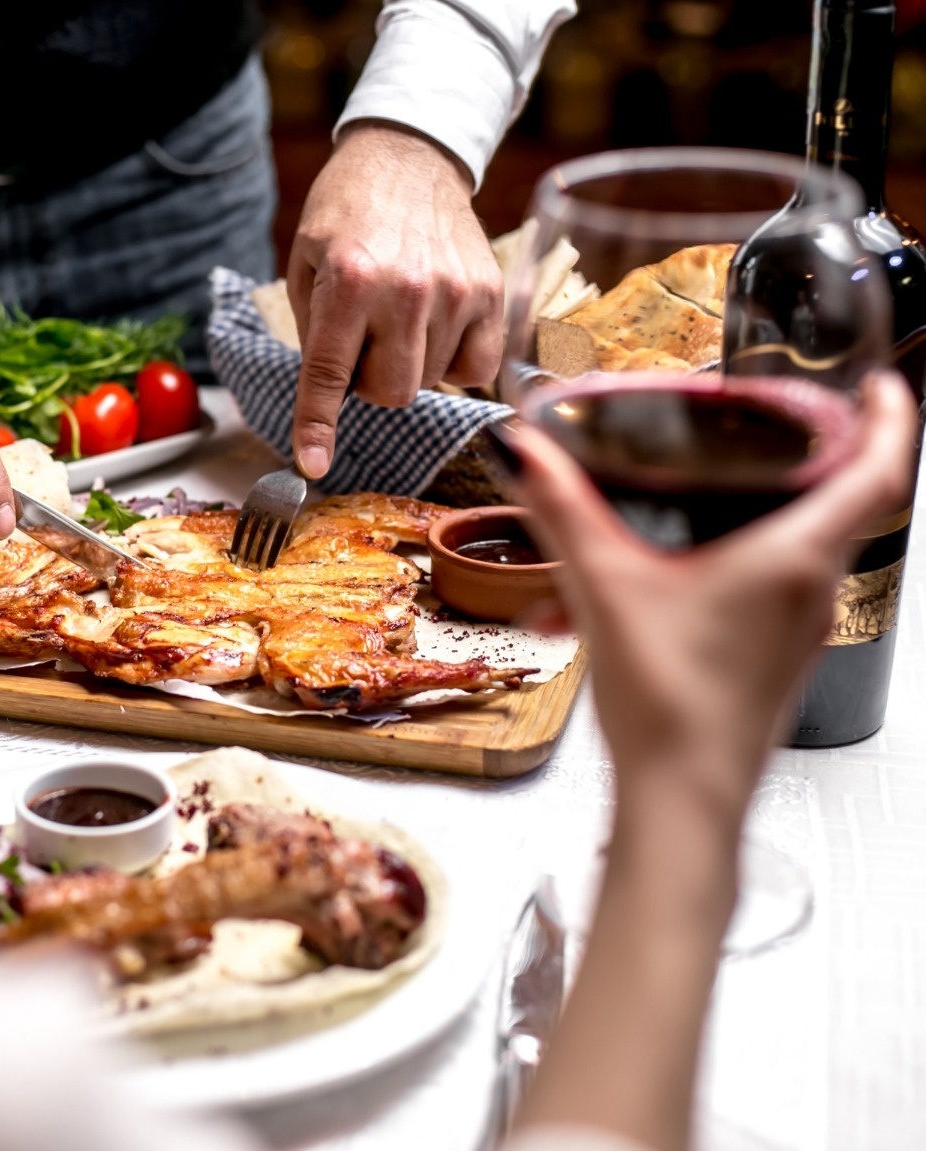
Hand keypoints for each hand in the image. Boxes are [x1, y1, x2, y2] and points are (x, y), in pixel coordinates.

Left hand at [286, 121, 502, 477]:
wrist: (409, 156)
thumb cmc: (347, 213)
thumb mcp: (306, 264)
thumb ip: (314, 334)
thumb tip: (329, 403)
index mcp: (348, 282)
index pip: (329, 374)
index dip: (317, 427)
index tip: (313, 465)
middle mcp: (405, 290)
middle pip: (390, 394)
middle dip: (368, 381)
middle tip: (362, 341)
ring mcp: (455, 293)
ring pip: (429, 383)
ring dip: (408, 364)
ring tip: (398, 316)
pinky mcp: (491, 294)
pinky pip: (475, 370)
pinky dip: (453, 362)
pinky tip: (437, 327)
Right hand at [504, 372, 915, 837]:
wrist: (684, 802)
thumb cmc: (673, 708)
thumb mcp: (604, 586)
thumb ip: (563, 511)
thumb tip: (526, 454)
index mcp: (796, 556)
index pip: (881, 466)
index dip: (890, 414)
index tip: (881, 383)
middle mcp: (811, 590)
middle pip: (827, 503)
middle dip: (782, 466)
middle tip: (753, 434)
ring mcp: (795, 631)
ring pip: (775, 555)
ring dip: (712, 534)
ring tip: (633, 538)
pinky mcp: (769, 662)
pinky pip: (748, 599)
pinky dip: (696, 582)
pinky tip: (615, 604)